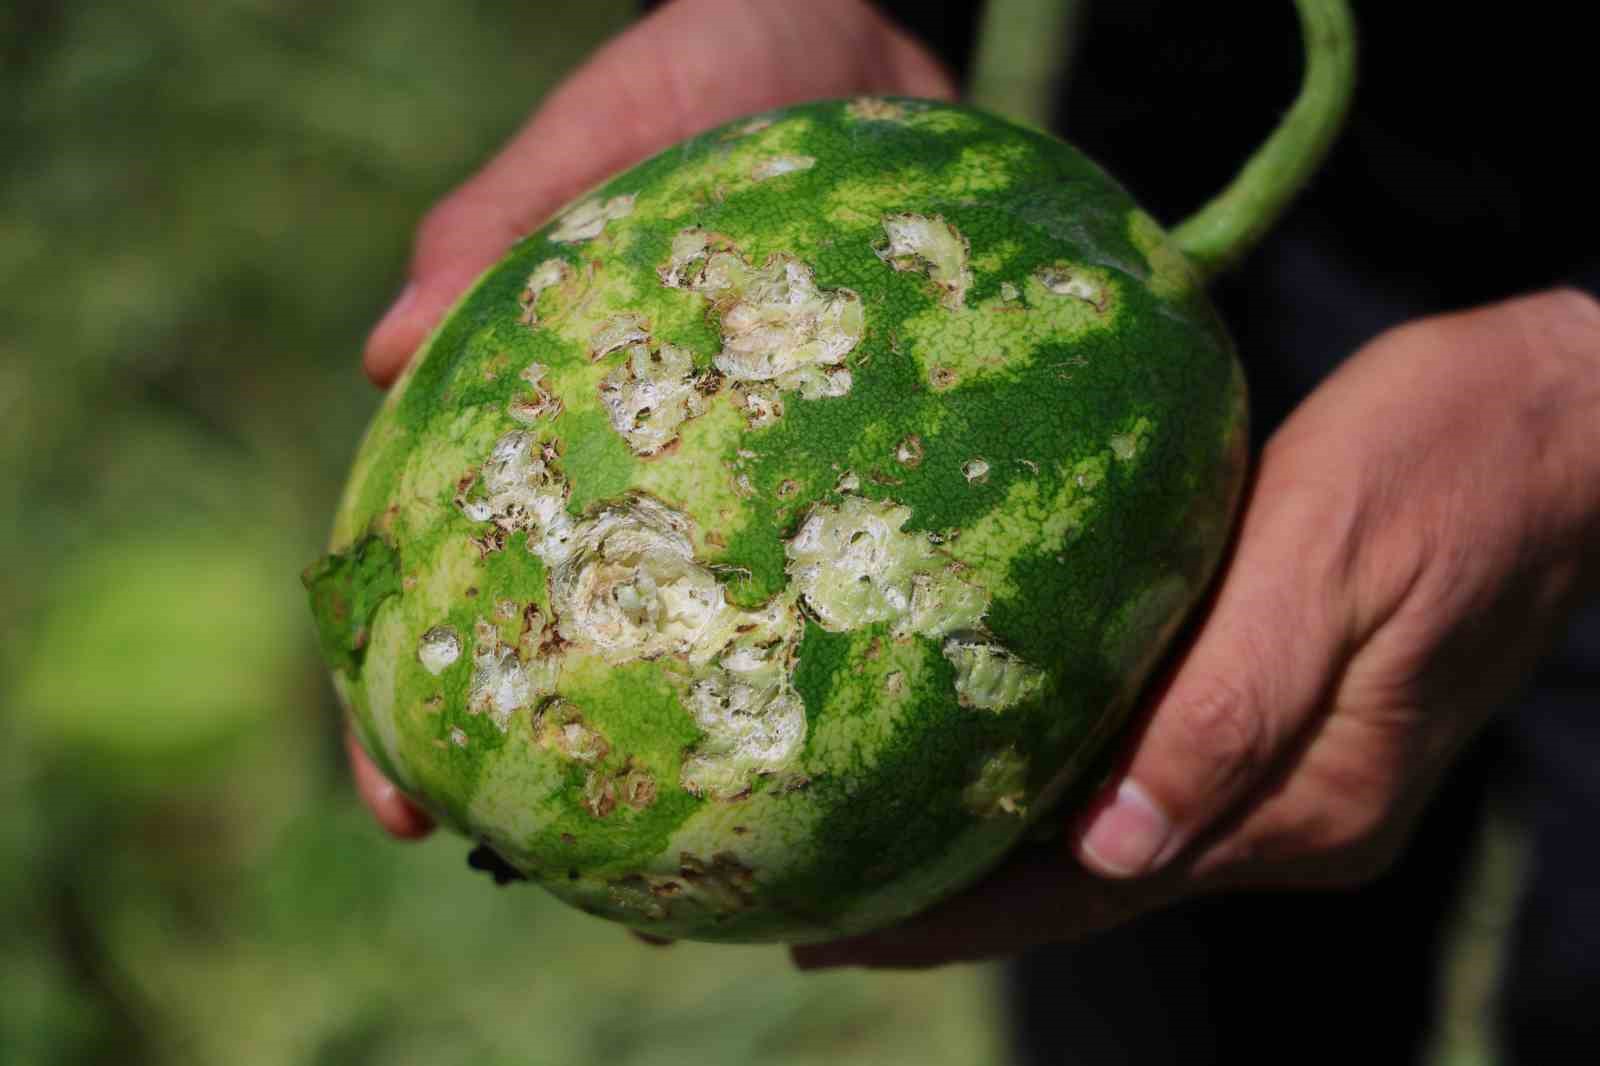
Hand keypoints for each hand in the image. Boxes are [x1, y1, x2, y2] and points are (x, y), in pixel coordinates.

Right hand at [350, 0, 954, 836]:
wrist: (868, 51)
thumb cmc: (720, 72)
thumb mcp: (618, 118)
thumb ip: (508, 210)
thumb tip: (384, 346)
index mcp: (532, 411)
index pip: (431, 576)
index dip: (399, 702)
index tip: (406, 803)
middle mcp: (637, 471)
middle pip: (562, 647)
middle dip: (548, 772)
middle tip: (559, 875)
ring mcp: (746, 483)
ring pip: (704, 647)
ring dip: (688, 760)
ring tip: (702, 875)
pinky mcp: (850, 470)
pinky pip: (841, 586)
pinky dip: (833, 671)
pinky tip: (862, 754)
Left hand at [793, 288, 1599, 969]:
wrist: (1560, 425)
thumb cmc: (1443, 458)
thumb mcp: (1327, 564)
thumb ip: (1229, 713)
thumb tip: (1114, 852)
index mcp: (1301, 798)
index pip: (1088, 890)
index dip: (956, 917)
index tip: (833, 930)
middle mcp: (1293, 815)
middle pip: (1086, 887)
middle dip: (951, 906)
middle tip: (811, 908)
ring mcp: (1297, 777)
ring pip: (1112, 844)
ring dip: (996, 860)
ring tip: (873, 855)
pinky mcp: (1293, 723)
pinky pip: (1152, 783)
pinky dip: (1057, 798)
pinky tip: (993, 778)